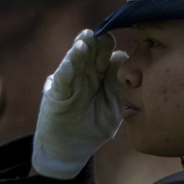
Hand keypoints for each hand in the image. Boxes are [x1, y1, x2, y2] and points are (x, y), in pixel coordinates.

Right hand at [32, 29, 126, 179]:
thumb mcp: (114, 111)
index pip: (114, 59)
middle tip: (104, 34)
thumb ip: (121, 92)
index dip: (120, 53)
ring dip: (79, 52)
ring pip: (76, 62)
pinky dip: (66, 73)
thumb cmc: (94, 128)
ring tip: (83, 42)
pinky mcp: (56, 96)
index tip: (124, 48)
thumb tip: (128, 69)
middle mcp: (88, 76)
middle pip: (95, 54)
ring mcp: (72, 84)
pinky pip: (62, 82)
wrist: (69, 149)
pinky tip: (69, 66)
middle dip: (100, 44)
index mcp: (105, 79)